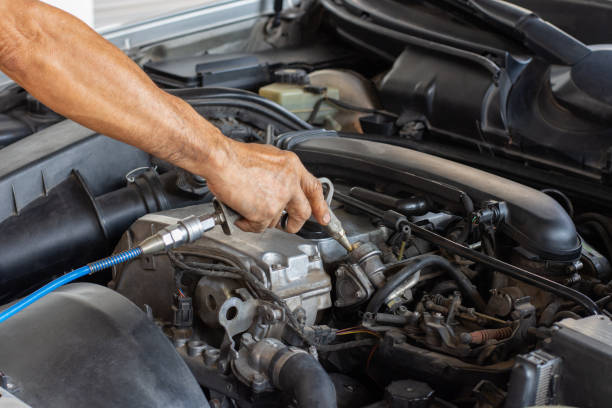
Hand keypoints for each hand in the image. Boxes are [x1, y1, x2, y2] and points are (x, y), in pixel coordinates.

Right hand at [204, 138, 330, 232]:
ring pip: (276, 221)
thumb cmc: (234, 157)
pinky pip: (259, 227)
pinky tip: (240, 213)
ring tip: (248, 209)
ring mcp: (279, 198)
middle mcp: (289, 181)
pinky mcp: (266, 212)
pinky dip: (248, 223)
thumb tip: (279, 186)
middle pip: (303, 211)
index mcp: (291, 166)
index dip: (319, 205)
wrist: (220, 159)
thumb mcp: (267, 157)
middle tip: (289, 226)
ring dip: (263, 220)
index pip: (314, 188)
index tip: (323, 217)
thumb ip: (278, 173)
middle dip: (295, 223)